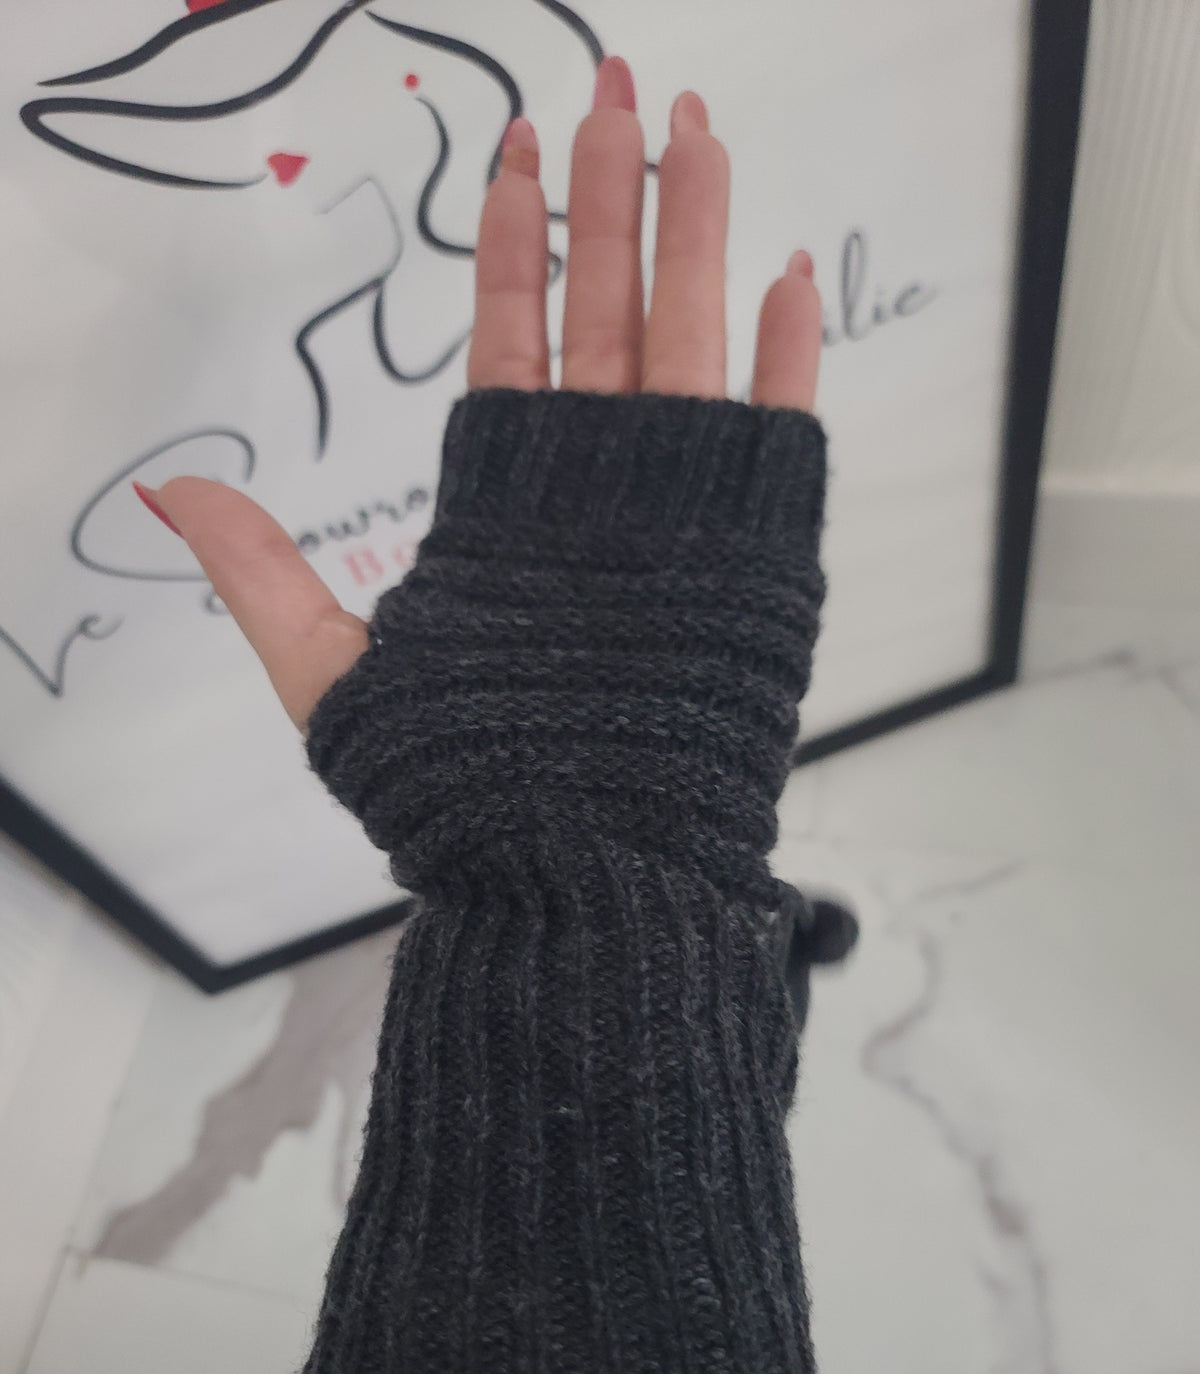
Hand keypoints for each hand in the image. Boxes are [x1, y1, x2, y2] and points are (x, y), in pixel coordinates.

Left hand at [136, 56, 822, 735]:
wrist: (578, 864)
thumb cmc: (460, 784)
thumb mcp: (330, 676)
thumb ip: (264, 576)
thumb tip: (176, 494)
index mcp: (506, 499)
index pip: (513, 338)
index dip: (515, 240)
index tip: (514, 146)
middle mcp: (594, 488)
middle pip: (605, 311)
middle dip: (611, 197)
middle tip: (615, 87)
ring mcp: (675, 511)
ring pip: (687, 341)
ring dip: (695, 234)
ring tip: (694, 131)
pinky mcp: (749, 549)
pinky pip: (775, 429)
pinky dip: (785, 353)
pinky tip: (784, 270)